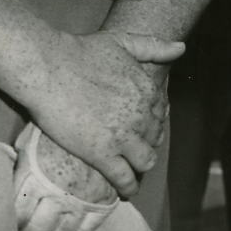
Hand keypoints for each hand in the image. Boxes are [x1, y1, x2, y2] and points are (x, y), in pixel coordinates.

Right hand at [17, 29, 182, 197]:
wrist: (49, 67)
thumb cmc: (81, 52)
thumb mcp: (123, 41)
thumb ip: (154, 46)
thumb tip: (181, 48)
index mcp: (148, 90)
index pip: (161, 115)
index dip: (152, 123)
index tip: (142, 128)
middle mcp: (141, 115)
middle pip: (154, 139)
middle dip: (146, 143)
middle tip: (133, 148)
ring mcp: (123, 136)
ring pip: (145, 161)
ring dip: (140, 166)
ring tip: (130, 168)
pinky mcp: (102, 154)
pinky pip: (125, 179)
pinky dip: (129, 187)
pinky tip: (125, 189)